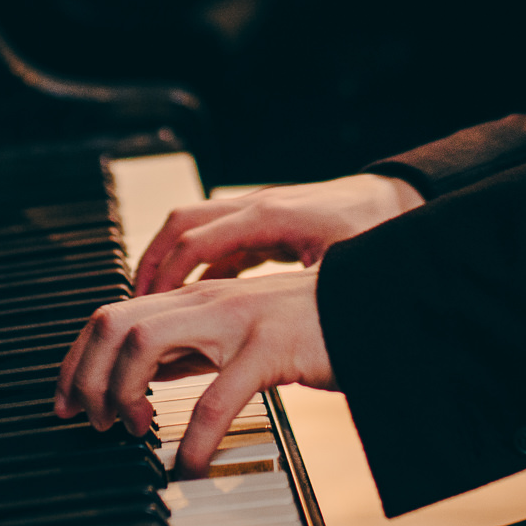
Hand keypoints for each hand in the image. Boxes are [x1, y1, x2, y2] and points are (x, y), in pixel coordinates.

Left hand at [52, 267, 335, 473]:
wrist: (377, 310)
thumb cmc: (309, 329)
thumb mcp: (237, 334)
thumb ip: (191, 348)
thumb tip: (142, 378)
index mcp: (196, 300)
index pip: (112, 315)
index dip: (77, 360)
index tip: (66, 402)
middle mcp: (207, 302)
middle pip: (114, 322)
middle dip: (86, 376)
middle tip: (93, 424)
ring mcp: (237, 322)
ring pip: (144, 342)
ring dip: (123, 393)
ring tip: (133, 433)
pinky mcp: (271, 349)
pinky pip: (216, 398)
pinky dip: (194, 439)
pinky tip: (190, 467)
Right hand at [132, 173, 425, 294]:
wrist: (394, 199)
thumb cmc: (372, 229)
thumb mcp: (342, 265)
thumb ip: (310, 290)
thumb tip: (290, 326)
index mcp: (269, 217)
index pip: (198, 240)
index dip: (168, 273)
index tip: (148, 307)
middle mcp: (255, 206)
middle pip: (181, 224)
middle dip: (151, 262)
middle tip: (132, 303)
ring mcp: (256, 211)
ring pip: (192, 227)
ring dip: (166, 260)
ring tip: (148, 302)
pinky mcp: (262, 224)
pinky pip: (215, 240)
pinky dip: (194, 265)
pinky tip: (189, 299)